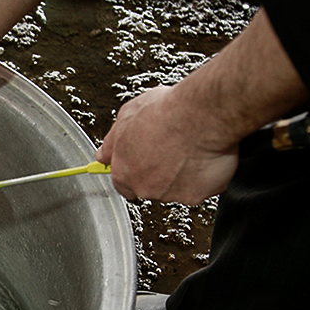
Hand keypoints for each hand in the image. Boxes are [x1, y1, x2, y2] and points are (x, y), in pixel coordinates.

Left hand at [95, 86, 239, 203]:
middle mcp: (144, 187)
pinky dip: (202, 175)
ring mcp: (171, 193)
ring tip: (189, 147)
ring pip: (175, 187)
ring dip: (181, 172)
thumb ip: (113, 141)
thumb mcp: (126, 116)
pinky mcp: (196, 195)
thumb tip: (106, 152)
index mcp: (123, 172)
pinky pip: (199, 187)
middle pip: (149, 185)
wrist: (201, 117)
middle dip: (158, 170)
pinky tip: (204, 155)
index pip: (122, 183)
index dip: (133, 168)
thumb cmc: (166, 113)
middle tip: (169, 147)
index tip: (140, 161)